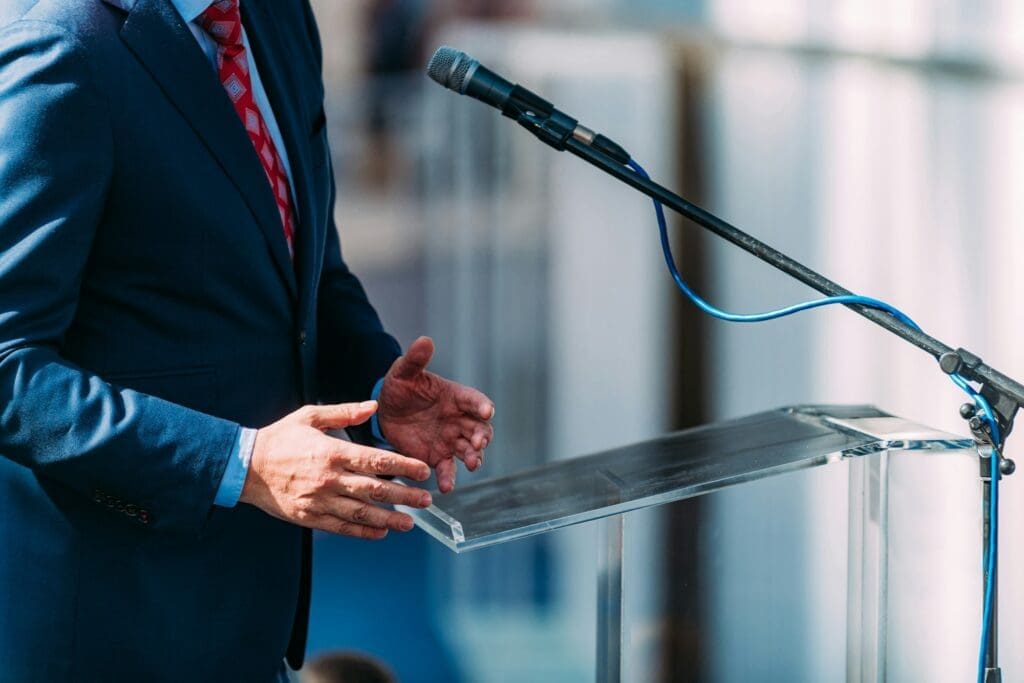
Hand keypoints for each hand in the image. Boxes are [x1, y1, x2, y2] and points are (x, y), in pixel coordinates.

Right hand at [240, 401, 432, 539]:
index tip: (422, 471)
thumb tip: (374, 405)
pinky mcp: (309, 517)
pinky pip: (342, 527)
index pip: (376, 461)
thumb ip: (344, 412)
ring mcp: (319, 501)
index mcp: (332, 452)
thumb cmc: (279, 439)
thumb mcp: (310, 416)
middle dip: (404, 496)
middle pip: (375, 490)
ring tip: (410, 523)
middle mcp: (329, 479)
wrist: (245, 467)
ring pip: (361, 513)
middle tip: (426, 500)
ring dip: (389, 519)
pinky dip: (363, 531)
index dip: (404, 467)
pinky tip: (380, 532)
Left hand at [377, 336, 494, 492]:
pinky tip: (446, 486)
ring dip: (473, 457)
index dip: (481, 405)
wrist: (385, 412)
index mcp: (454, 396)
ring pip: (469, 450)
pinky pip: (448, 468)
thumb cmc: (399, 387)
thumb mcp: (404, 372)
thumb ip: (415, 359)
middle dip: (482, 436)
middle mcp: (458, 419)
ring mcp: (450, 439)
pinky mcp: (437, 456)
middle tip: (479, 443)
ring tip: (472, 464)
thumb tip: (425, 340)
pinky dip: (449, 477)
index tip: (487, 410)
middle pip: (478, 428)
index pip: (473, 400)